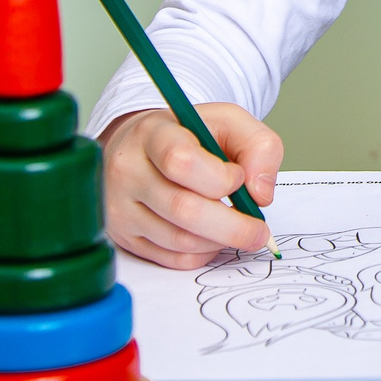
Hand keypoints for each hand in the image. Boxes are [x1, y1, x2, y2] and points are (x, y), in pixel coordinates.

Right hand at [99, 104, 281, 268]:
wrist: (140, 147)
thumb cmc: (188, 136)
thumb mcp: (229, 122)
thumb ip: (259, 147)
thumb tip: (260, 195)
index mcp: (153, 133)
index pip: (181, 161)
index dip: (220, 177)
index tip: (238, 178)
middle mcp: (128, 170)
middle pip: (183, 209)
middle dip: (233, 226)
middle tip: (259, 230)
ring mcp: (121, 207)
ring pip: (180, 240)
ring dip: (220, 240)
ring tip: (236, 227)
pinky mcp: (125, 237)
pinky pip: (172, 258)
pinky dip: (203, 253)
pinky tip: (212, 236)